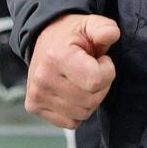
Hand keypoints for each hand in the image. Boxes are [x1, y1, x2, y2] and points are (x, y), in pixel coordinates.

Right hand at [25, 13, 119, 128]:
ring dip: (90, 99)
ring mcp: (37, 95)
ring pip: (83, 114)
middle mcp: (43, 78)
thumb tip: (112, 34)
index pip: (95, 81)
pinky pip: (71, 122)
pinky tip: (72, 92)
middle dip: (100, 86)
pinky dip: (78, 110)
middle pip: (91, 100)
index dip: (107, 71)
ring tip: (81, 79)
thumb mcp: (89, 24)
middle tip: (91, 69)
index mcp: (56, 57)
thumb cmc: (70, 35)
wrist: (44, 41)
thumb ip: (104, 28)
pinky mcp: (34, 106)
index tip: (100, 60)